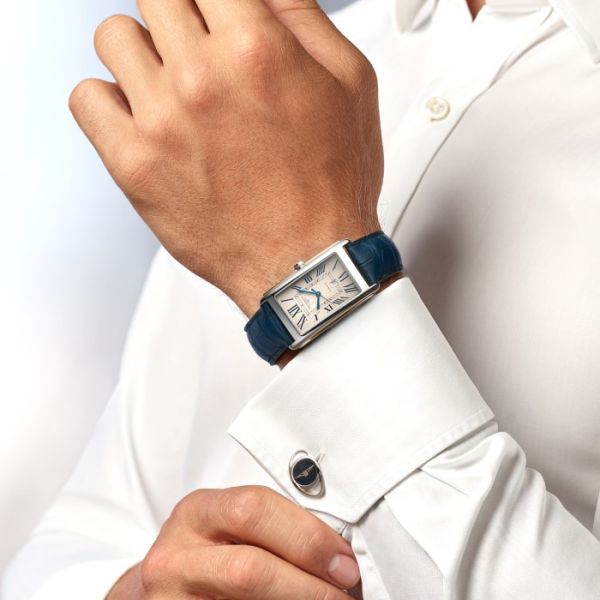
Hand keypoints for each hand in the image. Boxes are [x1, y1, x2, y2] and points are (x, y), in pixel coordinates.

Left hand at [70, 0, 383, 315]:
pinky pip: (86, 98)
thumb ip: (302, 15)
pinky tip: (143, 117)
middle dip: (182, 19)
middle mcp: (201, 78)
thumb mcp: (350, 83)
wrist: (307, 261)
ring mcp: (161, 122)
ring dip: (143, 53)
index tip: (216, 16)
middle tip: (200, 51)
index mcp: (255, 48)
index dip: (216, 3)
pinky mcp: (134, 165)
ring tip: (171, 86)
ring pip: (115, 37)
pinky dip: (108, 99)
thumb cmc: (330, 187)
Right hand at [106, 486, 359, 598]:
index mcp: (197, 512)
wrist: (165, 586)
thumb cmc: (214, 551)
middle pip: (249, 568)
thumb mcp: (231, 526)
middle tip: (346, 595)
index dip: (307, 537)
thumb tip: (340, 550)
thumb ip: (274, 527)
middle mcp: (175, 555)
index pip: (253, 510)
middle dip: (308, 586)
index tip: (346, 562)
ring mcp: (168, 598)